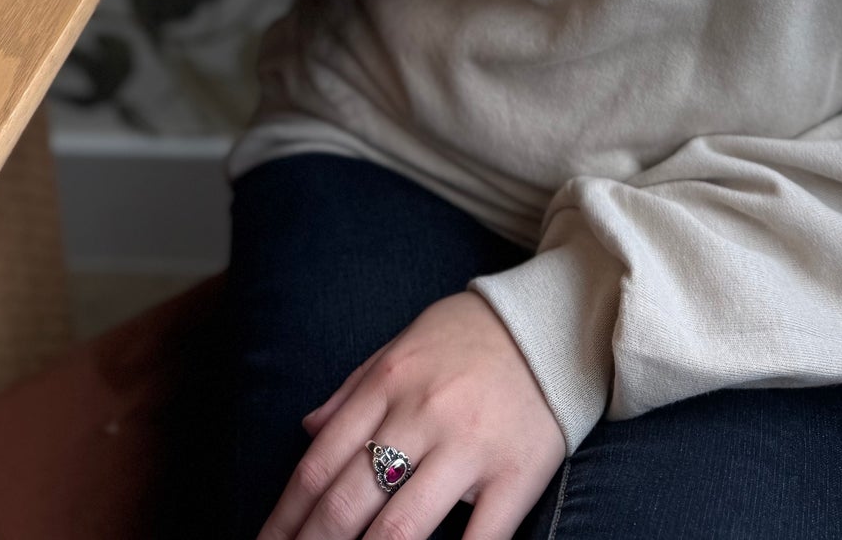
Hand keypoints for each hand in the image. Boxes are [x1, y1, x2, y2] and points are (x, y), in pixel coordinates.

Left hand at [259, 291, 565, 539]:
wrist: (554, 322)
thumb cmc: (469, 337)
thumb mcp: (402, 345)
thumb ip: (353, 390)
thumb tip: (306, 431)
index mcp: (390, 383)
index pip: (321, 463)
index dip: (287, 515)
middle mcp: (423, 415)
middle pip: (350, 500)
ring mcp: (470, 448)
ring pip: (401, 527)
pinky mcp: (517, 475)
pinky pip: (479, 539)